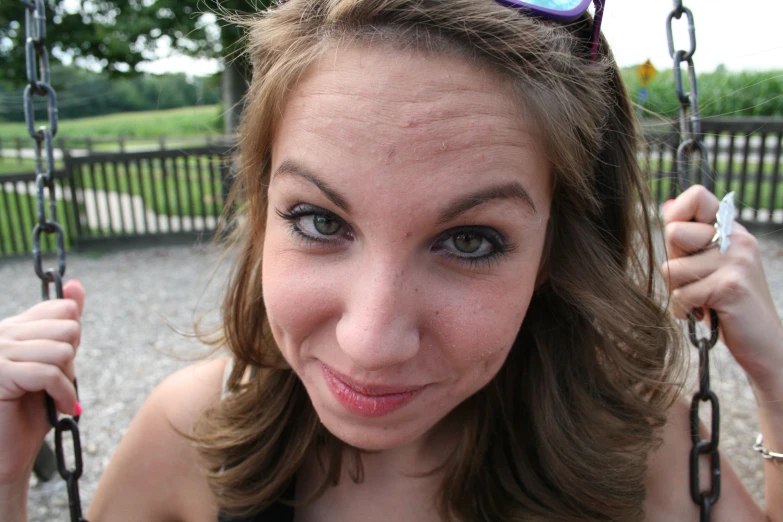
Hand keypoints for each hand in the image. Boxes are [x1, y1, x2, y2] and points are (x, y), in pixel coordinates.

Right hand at [0, 280, 84, 486]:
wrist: (8, 451)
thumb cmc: (33, 409)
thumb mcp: (56, 362)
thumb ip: (64, 326)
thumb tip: (76, 283)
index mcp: (15, 327)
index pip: (63, 309)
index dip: (73, 339)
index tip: (62, 364)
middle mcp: (3, 333)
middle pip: (68, 328)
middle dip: (72, 361)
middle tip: (58, 384)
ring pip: (61, 351)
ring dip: (68, 380)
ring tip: (59, 397)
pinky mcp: (0, 374)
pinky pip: (48, 374)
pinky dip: (63, 394)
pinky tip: (63, 408)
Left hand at [662, 185, 782, 399]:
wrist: (764, 344)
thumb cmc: (728, 304)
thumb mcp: (709, 265)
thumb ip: (688, 239)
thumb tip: (665, 207)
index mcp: (731, 229)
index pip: (697, 195)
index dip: (677, 216)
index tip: (683, 244)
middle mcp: (737, 238)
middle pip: (673, 233)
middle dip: (675, 263)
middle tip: (696, 281)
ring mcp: (736, 260)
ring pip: (672, 268)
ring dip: (679, 292)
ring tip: (702, 300)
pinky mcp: (730, 285)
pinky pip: (681, 294)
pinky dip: (684, 310)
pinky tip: (704, 314)